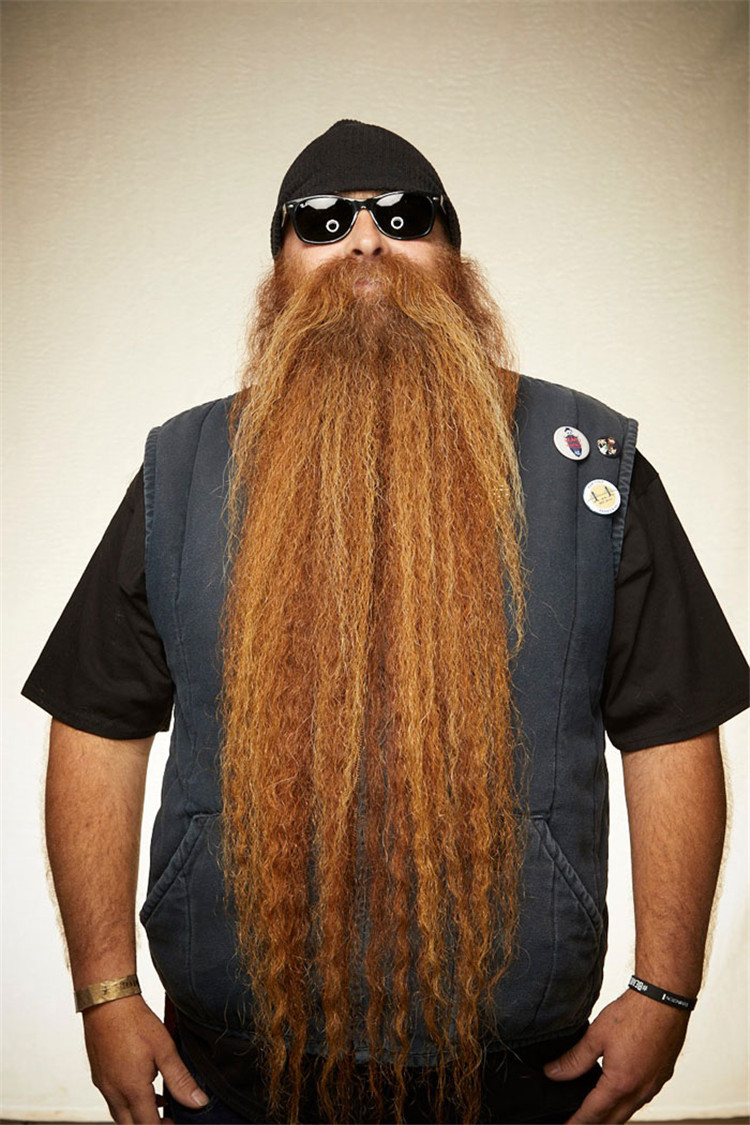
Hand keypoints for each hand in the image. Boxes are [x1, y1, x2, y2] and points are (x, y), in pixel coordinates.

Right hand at [82, 994, 208, 1122]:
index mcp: (132, 1090)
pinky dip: (128, 1103)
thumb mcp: (165, 1050)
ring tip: (160, 1103)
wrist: (107, 1002)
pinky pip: (112, 1100)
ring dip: (138, 1116)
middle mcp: (114, 1093)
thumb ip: (181, 1080)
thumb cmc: (134, 1022)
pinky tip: (142, 1087)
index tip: (175, 1122)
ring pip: (120, 1115)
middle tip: (169, 1118)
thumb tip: (198, 1101)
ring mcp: (103, 1085)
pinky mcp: (99, 1076)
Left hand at [543, 989, 690, 1123]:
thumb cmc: (634, 1014)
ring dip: (612, 1116)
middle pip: (614, 1120)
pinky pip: (642, 1099)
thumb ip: (574, 1059)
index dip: (577, 1122)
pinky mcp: (662, 1076)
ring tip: (596, 1114)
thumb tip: (553, 1073)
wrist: (665, 1000)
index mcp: (621, 1084)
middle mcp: (640, 1091)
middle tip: (578, 1123)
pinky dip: (627, 1104)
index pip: (594, 1113)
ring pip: (630, 1111)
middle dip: (595, 1124)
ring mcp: (654, 1085)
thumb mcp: (596, 1036)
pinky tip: (620, 1094)